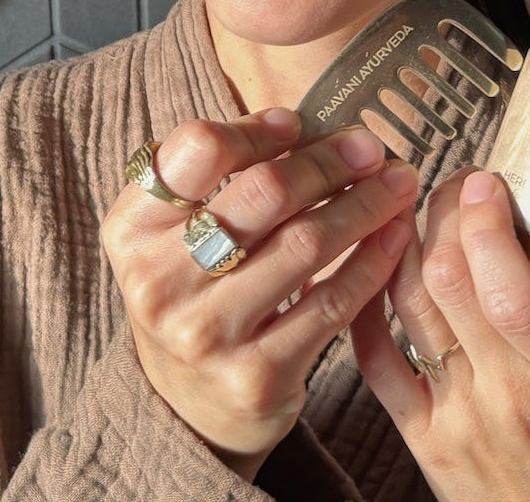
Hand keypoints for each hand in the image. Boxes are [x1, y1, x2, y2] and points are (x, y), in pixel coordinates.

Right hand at [101, 108, 418, 478]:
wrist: (185, 406)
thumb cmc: (193, 289)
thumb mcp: (175, 231)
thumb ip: (223, 175)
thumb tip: (298, 124)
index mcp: (132, 227)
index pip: (199, 150)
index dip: (256, 129)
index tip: (299, 123)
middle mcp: (159, 280)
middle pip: (263, 193)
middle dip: (328, 162)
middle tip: (369, 146)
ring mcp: (206, 333)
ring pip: (305, 244)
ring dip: (363, 204)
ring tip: (396, 182)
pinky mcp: (255, 376)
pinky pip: (331, 304)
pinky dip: (371, 261)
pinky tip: (393, 236)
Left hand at [349, 168, 529, 501]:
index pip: (513, 294)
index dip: (488, 229)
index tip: (485, 184)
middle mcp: (509, 394)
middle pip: (451, 285)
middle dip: (442, 216)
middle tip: (454, 187)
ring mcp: (458, 414)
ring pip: (410, 308)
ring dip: (403, 244)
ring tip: (415, 209)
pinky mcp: (421, 434)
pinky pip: (376, 358)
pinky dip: (369, 302)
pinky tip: (379, 263)